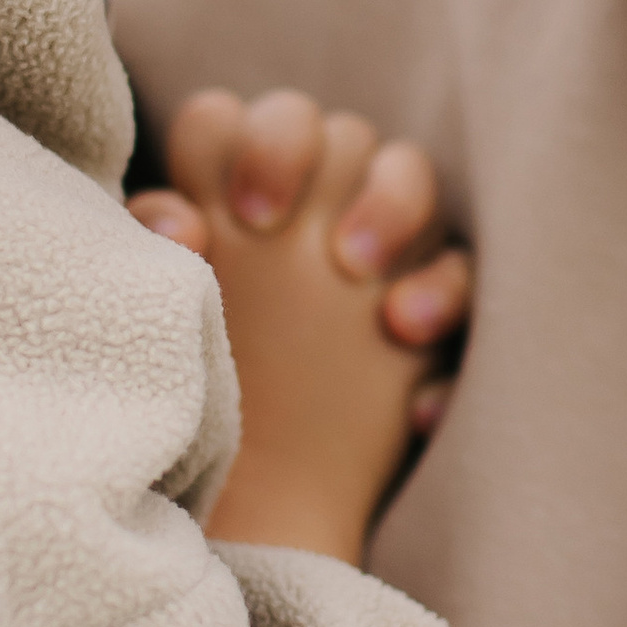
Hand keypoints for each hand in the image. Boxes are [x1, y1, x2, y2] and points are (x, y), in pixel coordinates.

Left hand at [132, 90, 471, 563]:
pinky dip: (442, 308)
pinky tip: (413, 388)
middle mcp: (308, 199)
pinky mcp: (433, 306)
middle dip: (318, 165)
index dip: (242, 144)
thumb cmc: (202, 400)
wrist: (254, 507)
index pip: (235, 118)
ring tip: (364, 284)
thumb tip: (180, 223)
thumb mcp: (175, 324)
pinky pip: (466, 273)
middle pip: (331, 126)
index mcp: (228, 192)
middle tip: (292, 234)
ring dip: (391, 209)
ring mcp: (379, 245)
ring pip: (409, 169)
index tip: (240, 213)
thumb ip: (161, 255)